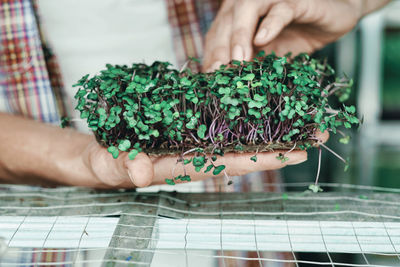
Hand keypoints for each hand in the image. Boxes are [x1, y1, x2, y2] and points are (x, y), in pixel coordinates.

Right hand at [82, 130, 328, 187]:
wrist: (107, 158)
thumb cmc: (112, 162)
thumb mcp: (116, 163)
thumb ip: (128, 166)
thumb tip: (140, 171)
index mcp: (186, 165)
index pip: (229, 163)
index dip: (260, 160)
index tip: (292, 155)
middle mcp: (198, 157)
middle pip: (245, 154)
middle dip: (280, 148)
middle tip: (315, 138)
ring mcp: (197, 145)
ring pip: (240, 141)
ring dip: (271, 134)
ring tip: (302, 126)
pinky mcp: (192, 134)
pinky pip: (225, 130)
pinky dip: (248, 123)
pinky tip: (264, 115)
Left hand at [203, 0, 361, 70]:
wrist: (333, 20)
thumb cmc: (295, 35)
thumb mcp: (266, 55)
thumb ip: (248, 64)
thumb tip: (225, 86)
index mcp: (238, 15)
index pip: (217, 33)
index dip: (211, 55)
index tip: (208, 79)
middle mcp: (250, 3)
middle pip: (227, 22)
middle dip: (221, 48)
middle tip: (218, 73)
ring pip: (248, 8)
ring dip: (240, 35)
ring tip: (238, 60)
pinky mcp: (297, 1)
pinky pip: (281, 10)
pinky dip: (270, 24)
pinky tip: (263, 40)